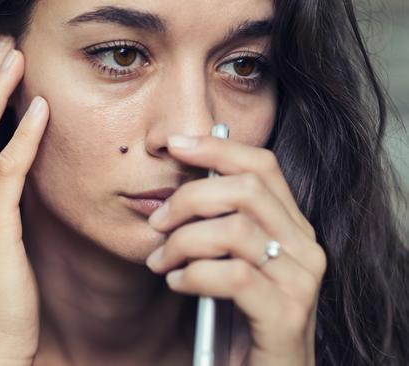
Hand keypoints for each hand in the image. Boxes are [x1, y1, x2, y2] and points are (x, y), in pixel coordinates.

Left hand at [145, 135, 326, 365]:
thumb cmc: (240, 317)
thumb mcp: (229, 261)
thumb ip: (218, 226)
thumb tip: (177, 188)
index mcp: (292, 226)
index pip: (262, 166)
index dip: (217, 148)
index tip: (175, 145)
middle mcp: (306, 247)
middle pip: (245, 189)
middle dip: (188, 198)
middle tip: (158, 223)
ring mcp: (301, 281)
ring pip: (234, 230)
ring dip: (182, 243)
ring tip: (161, 262)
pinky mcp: (287, 316)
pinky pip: (233, 277)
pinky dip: (193, 276)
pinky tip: (177, 284)